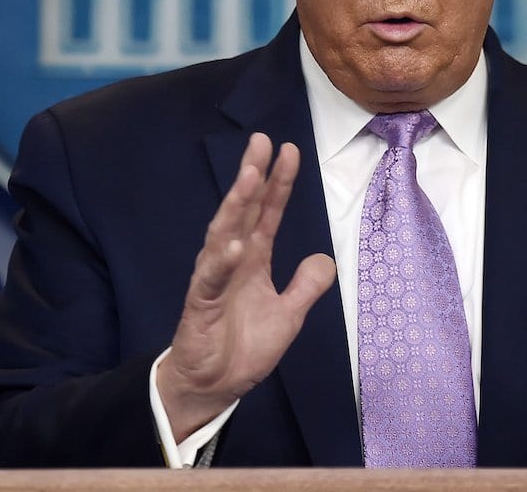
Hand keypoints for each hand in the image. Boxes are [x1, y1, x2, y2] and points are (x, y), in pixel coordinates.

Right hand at [156, 133, 336, 440]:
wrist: (214, 386)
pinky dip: (222, 261)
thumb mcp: (289, 315)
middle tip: (261, 142)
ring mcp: (214, 278)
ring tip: (250, 177)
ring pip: (224, 233)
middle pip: (244, 210)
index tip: (289, 150)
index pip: (267, 212)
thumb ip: (306, 286)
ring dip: (236, 205)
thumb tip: (326, 259)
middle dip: (252, 175)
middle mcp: (233, 260)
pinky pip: (210, 278)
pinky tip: (235, 245)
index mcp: (254, 258)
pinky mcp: (200, 304)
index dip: (278, 182)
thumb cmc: (245, 346)